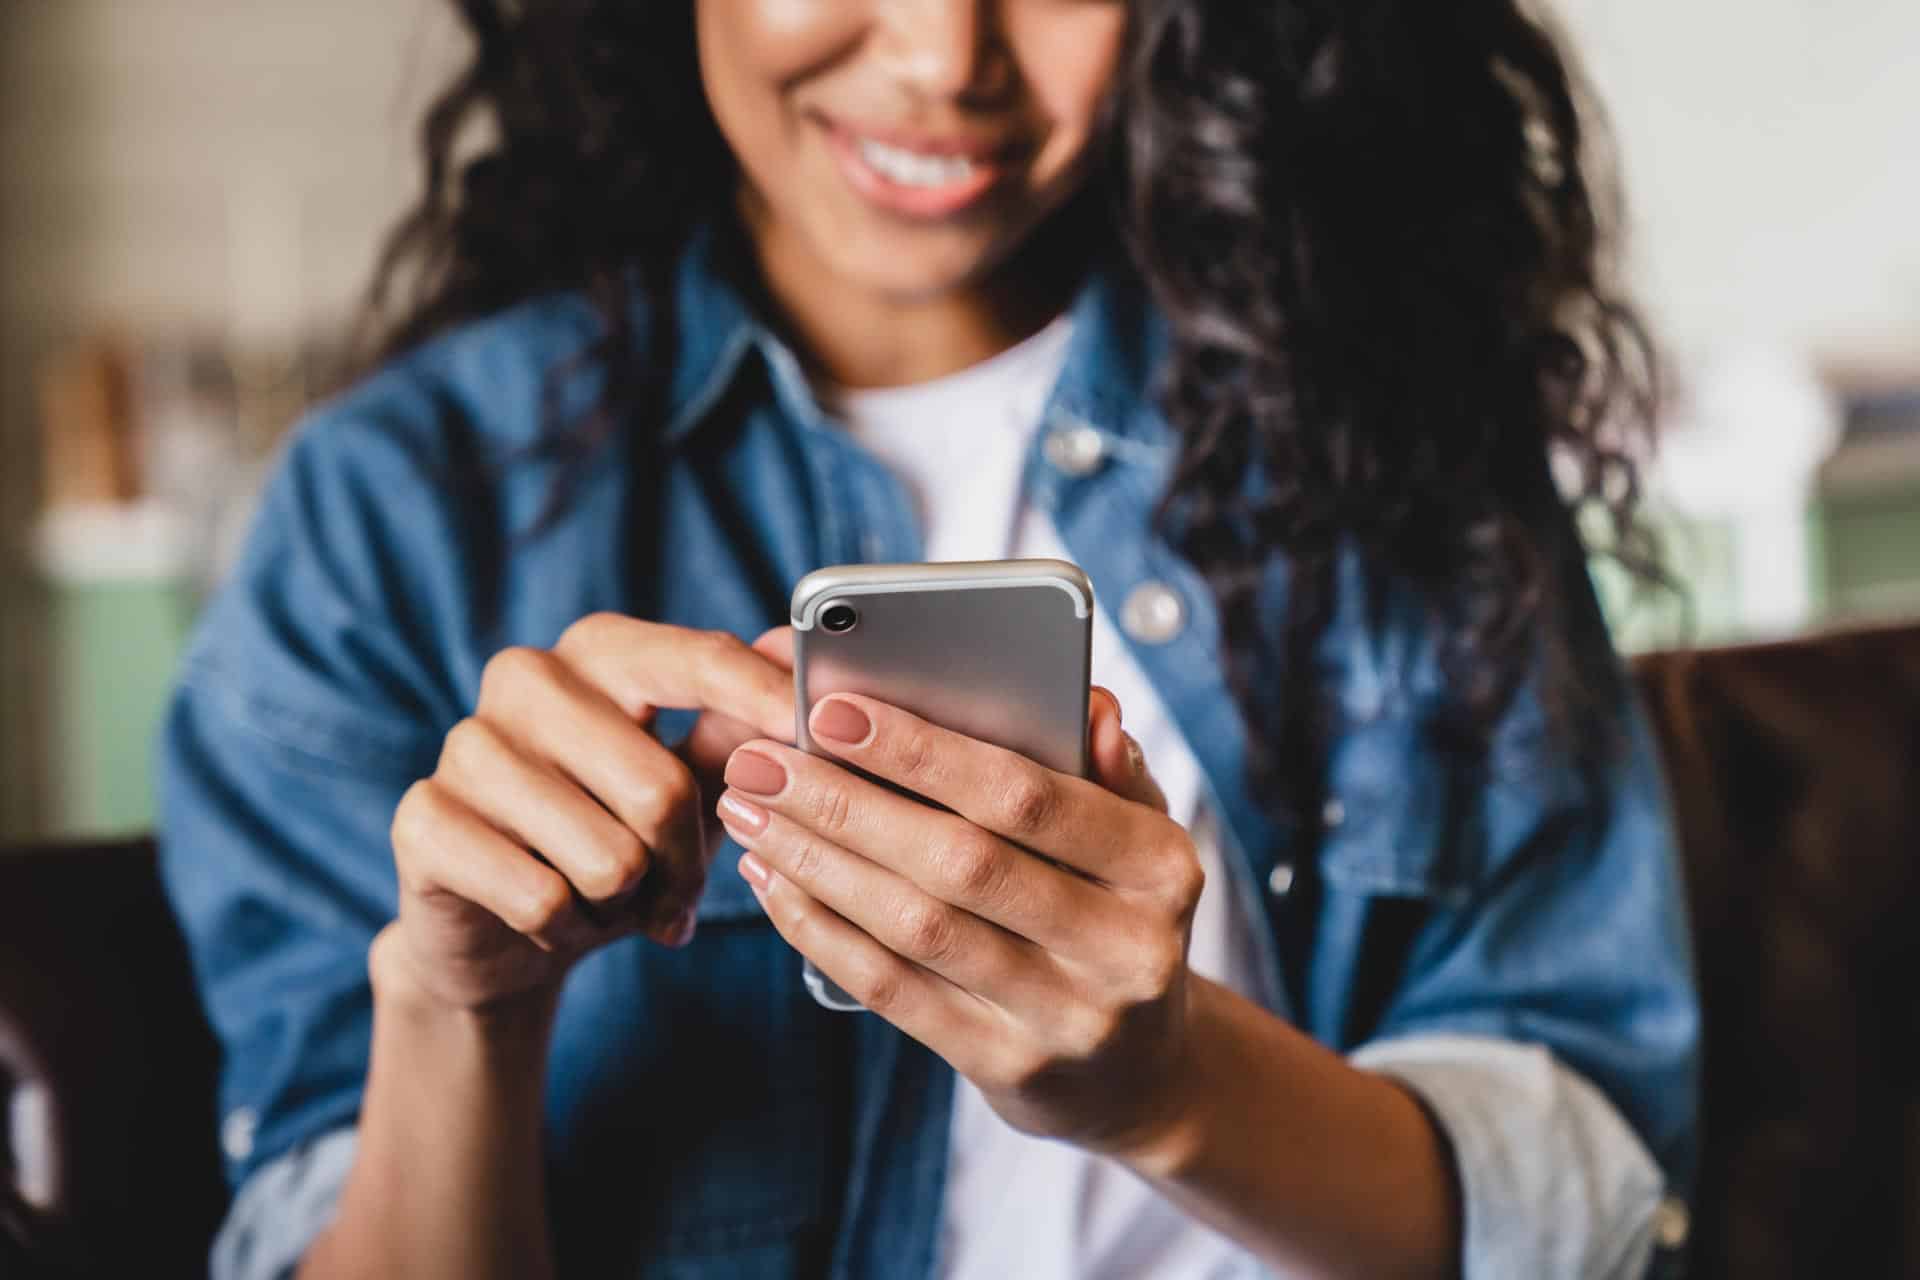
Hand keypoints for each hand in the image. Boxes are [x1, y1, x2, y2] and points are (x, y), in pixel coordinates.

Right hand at [383, 618, 794, 1012]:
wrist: (501, 930)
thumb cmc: (612, 838)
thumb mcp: (687, 785)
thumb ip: (738, 727)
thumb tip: (798, 655)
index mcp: (600, 650)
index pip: (696, 660)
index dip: (763, 700)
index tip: (815, 733)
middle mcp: (526, 677)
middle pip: (661, 788)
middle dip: (685, 865)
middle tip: (675, 894)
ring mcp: (466, 744)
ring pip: (607, 857)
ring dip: (625, 904)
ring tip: (607, 900)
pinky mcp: (423, 819)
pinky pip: (542, 898)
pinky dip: (567, 928)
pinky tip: (553, 918)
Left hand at [716, 687, 1203, 1157]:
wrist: (1141, 1070)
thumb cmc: (1117, 913)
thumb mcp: (1138, 837)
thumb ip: (1106, 767)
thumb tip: (1087, 704)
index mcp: (1161, 867)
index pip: (1029, 797)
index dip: (923, 752)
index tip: (832, 710)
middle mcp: (1125, 947)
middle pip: (960, 863)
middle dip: (845, 803)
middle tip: (761, 761)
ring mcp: (1066, 1017)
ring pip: (916, 928)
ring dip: (817, 863)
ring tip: (750, 812)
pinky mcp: (1008, 1068)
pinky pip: (894, 990)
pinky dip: (822, 930)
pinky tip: (774, 882)